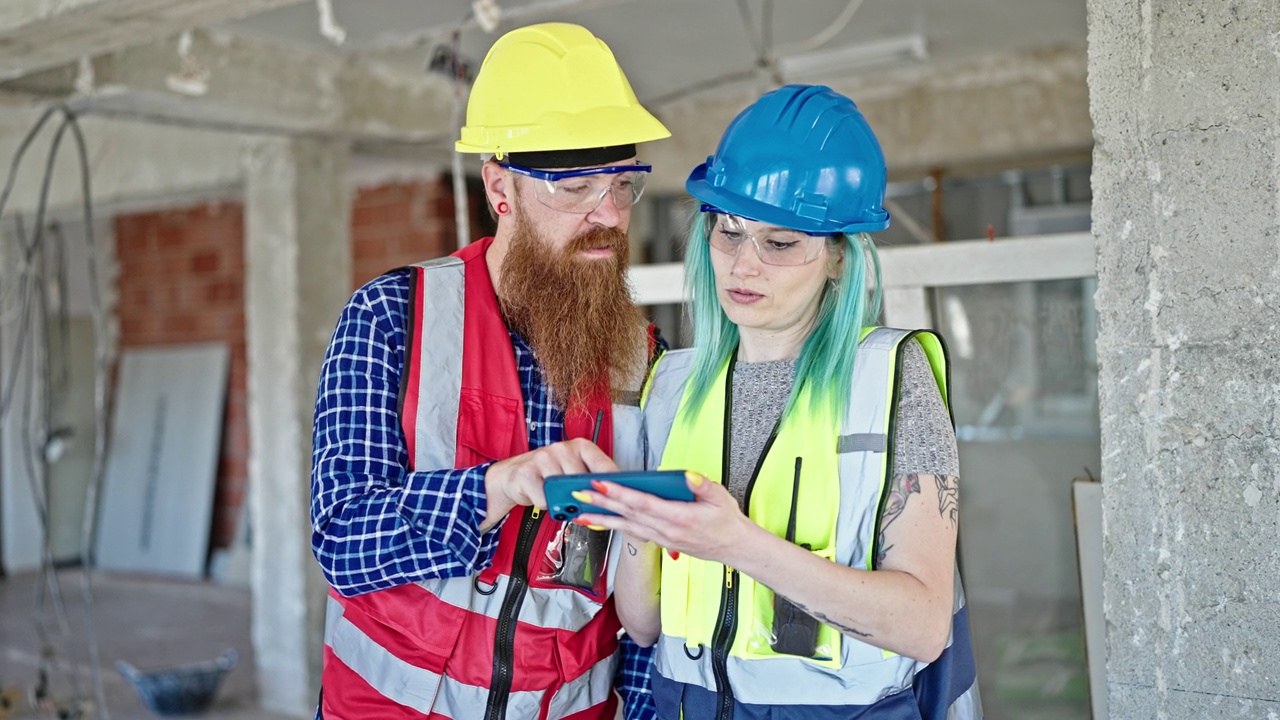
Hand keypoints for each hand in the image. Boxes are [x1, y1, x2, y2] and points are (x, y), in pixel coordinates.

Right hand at [481, 439, 617, 529]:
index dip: (613, 484)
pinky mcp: (526, 472)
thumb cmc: (548, 476)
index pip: (604, 465)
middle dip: (583, 497)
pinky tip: (540, 495)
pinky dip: (545, 505)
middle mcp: (562, 448)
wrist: (513, 477)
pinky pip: (545, 500)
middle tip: (578, 503)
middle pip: (584, 482)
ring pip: (564, 492)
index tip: (620, 498)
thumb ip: (592, 482)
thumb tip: (614, 500)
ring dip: (561, 502)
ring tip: (556, 496)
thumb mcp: (573, 474)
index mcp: (580, 446)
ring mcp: (543, 458)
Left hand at [573, 472, 756, 565]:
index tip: (601, 483)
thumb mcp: (720, 497)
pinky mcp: (660, 542)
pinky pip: (633, 533)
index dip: (620, 493)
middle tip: (579, 494)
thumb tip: (686, 475)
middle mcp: (666, 530)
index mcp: (679, 517)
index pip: (643, 503)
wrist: (733, 547)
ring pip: (626, 527)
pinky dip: (615, 527)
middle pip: (628, 514)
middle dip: (602, 503)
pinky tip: (600, 523)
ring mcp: (662, 538)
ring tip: (579, 512)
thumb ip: (701, 485)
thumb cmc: (726, 520)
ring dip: (602, 519)